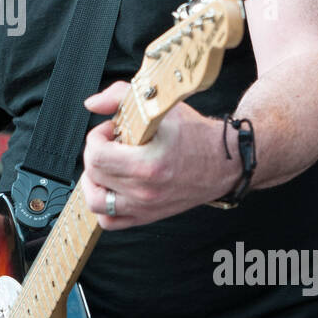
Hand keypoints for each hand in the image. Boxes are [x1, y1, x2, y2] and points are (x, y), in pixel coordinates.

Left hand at [80, 80, 231, 227]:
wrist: (224, 162)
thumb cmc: (195, 135)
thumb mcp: (161, 106)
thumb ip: (120, 96)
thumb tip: (92, 103)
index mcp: (149, 164)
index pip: (98, 156)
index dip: (97, 137)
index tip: (111, 130)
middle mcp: (145, 191)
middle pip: (94, 174)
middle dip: (96, 152)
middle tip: (111, 142)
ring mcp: (145, 207)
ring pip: (96, 201)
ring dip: (93, 181)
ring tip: (105, 166)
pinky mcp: (147, 216)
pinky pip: (110, 221)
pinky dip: (103, 205)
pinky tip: (110, 186)